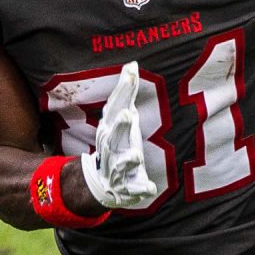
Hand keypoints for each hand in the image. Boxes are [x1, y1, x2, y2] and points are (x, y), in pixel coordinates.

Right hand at [80, 61, 158, 207]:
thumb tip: (132, 65)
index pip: (114, 108)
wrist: (104, 184)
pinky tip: (150, 189)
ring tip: (136, 155)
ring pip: (121, 165)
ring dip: (128, 159)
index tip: (131, 74)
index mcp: (110, 130)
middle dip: (119, 126)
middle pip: (113, 136)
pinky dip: (141, 190)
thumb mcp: (120, 119)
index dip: (122, 91)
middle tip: (127, 114)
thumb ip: (126, 94)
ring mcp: (118, 170)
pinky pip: (134, 190)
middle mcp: (111, 149)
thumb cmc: (117, 144)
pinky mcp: (128, 188)